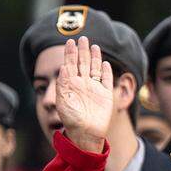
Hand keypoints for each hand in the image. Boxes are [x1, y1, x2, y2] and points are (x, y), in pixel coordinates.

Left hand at [54, 36, 112, 152]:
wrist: (85, 134)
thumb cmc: (71, 120)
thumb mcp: (63, 102)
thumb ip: (63, 85)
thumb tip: (63, 67)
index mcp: (71, 86)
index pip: (70, 65)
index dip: (70, 53)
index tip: (69, 41)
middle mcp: (83, 85)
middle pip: (82, 63)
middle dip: (82, 50)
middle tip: (82, 37)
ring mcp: (94, 89)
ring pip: (94, 69)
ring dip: (94, 57)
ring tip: (93, 45)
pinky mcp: (105, 95)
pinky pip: (106, 80)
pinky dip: (106, 71)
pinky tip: (105, 63)